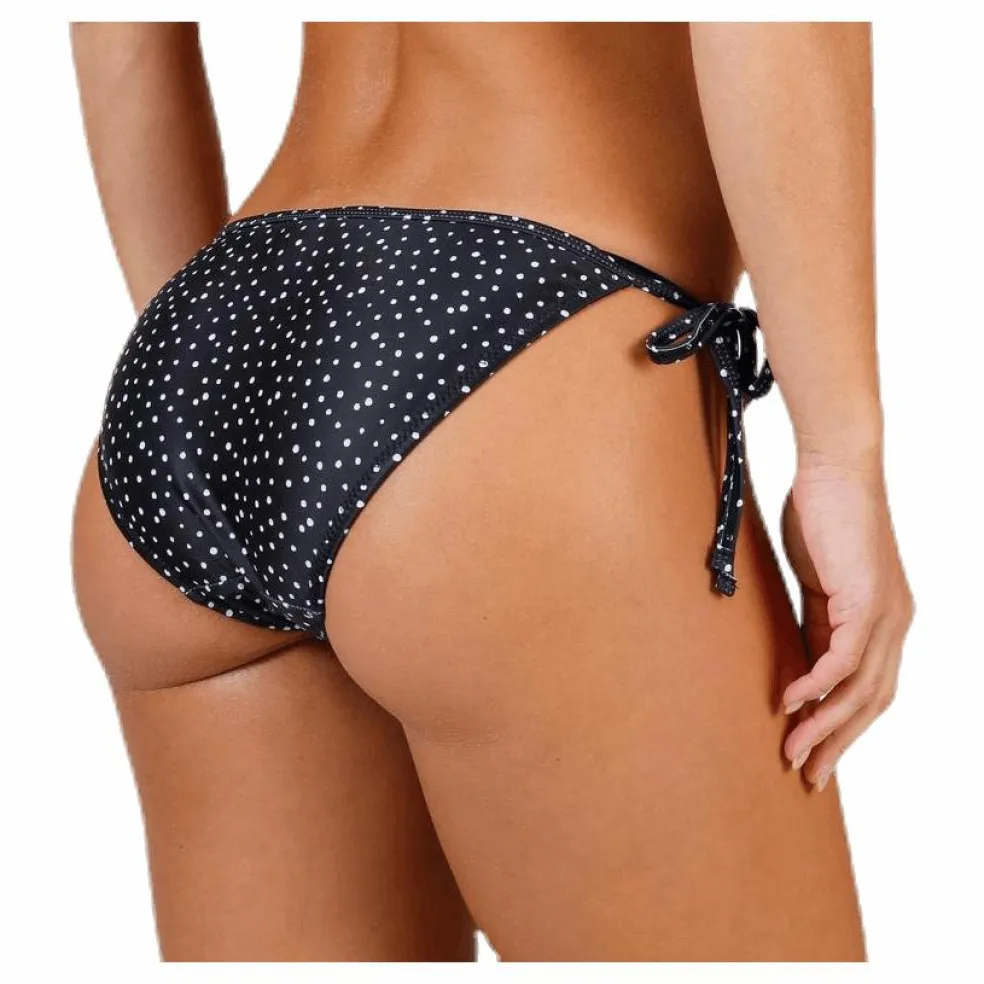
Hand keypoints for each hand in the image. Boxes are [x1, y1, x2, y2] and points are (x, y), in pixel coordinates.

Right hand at [779, 452, 913, 789]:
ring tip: (791, 751)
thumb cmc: (824, 515)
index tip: (813, 754)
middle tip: (806, 774)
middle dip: (837, 743)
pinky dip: (816, 686)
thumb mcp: (818, 582)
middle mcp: (896, 624)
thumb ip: (816, 621)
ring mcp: (885, 614)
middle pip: (872, 703)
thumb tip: (798, 659)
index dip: (842, 727)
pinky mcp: (865, 599)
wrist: (837, 469)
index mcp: (885, 621)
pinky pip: (842, 658)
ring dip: (824, 726)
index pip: (869, 690)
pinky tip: (790, 702)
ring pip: (860, 690)